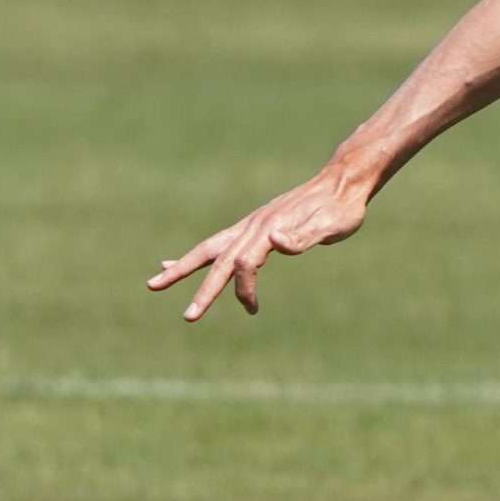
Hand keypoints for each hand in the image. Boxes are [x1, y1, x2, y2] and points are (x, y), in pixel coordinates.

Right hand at [147, 168, 372, 321]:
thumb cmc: (341, 209)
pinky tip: (178, 262)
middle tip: (187, 318)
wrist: (343, 182)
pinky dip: (197, 258)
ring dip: (182, 268)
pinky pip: (218, 246)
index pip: (245, 264)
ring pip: (209, 250)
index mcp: (268, 229)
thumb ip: (303, 236)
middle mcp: (253, 227)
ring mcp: (251, 226)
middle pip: (215, 258)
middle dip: (197, 288)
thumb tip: (275, 242)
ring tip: (156, 281)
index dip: (244, 289)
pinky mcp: (254, 228)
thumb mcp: (332, 226)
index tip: (253, 308)